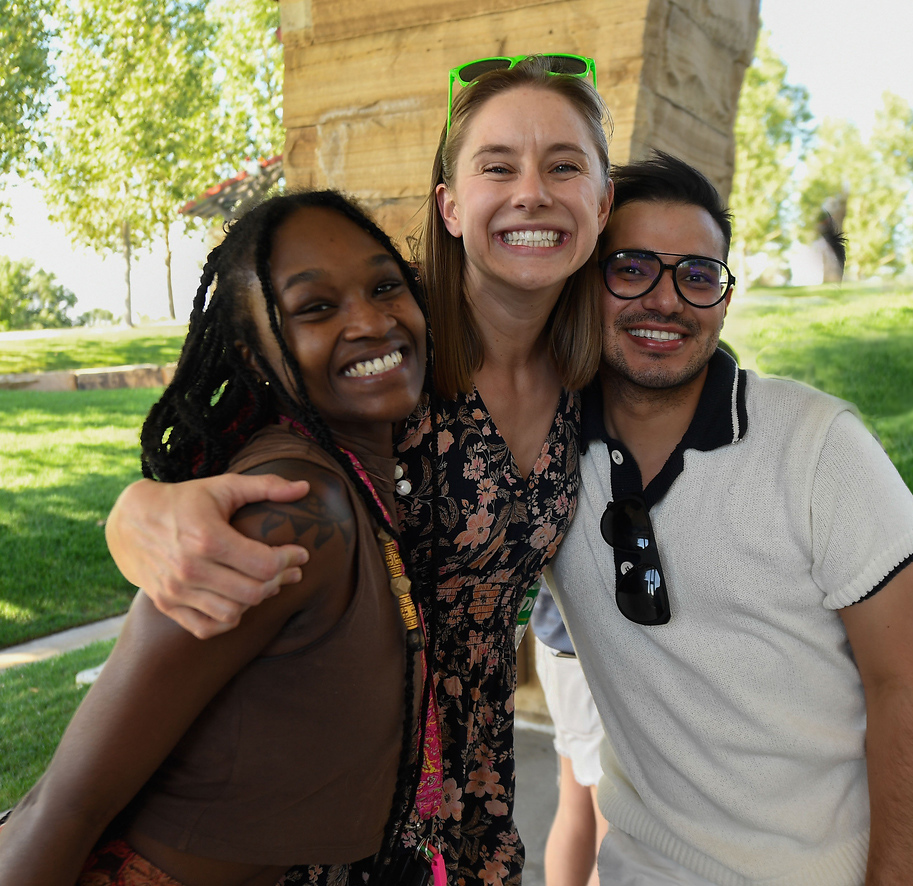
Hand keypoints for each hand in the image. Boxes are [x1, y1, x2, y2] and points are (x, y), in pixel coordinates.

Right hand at [106, 474, 309, 638]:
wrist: (130, 520)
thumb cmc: (185, 500)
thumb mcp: (224, 486)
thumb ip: (267, 486)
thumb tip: (305, 487)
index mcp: (207, 537)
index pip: (264, 564)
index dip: (290, 560)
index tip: (301, 553)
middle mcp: (190, 568)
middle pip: (253, 592)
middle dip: (280, 581)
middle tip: (290, 569)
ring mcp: (175, 590)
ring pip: (233, 614)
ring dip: (256, 601)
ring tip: (266, 583)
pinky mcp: (166, 604)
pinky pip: (207, 628)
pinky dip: (229, 620)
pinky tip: (240, 601)